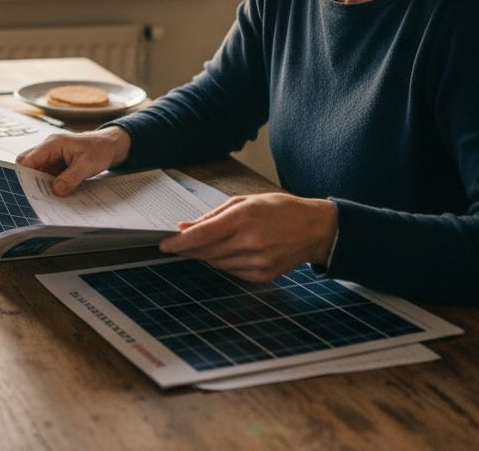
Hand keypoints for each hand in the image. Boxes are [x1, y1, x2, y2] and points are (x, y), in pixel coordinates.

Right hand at [15, 126, 131, 196]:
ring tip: (47, 197)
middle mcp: (49, 148)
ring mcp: (52, 156)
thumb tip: (56, 190)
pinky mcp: (57, 164)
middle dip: (30, 180)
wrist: (110, 145)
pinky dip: (49, 184)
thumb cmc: (100, 149)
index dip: (24, 174)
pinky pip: (47, 174)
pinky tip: (56, 193)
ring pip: (37, 171)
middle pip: (28, 164)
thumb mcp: (87, 165)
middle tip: (37, 196)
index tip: (26, 190)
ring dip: (41, 183)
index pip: (28, 159)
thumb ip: (71, 178)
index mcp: (53, 144)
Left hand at [157, 193, 337, 282]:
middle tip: (179, 244)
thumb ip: (213, 216)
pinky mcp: (263, 276)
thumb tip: (185, 227)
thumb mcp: (245, 201)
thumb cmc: (279, 209)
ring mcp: (258, 262)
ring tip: (220, 241)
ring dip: (209, 254)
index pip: (202, 235)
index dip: (179, 242)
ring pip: (216, 263)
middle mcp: (250, 241)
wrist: (315, 229)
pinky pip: (232, 271)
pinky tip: (237, 250)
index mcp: (244, 218)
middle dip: (189, 249)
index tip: (163, 244)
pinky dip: (226, 262)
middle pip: (205, 252)